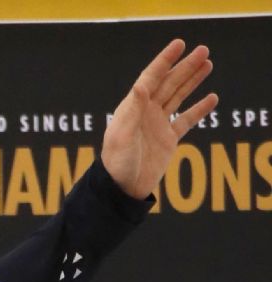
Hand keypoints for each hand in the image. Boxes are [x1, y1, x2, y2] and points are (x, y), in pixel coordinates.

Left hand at [102, 39, 217, 199]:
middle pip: (168, 83)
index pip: (150, 78)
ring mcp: (157, 125)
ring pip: (178, 97)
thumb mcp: (122, 136)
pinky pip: (186, 120)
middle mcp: (145, 112)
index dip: (164, 60)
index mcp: (132, 108)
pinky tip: (212, 98)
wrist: (122, 189)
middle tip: (203, 50)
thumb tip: (142, 84)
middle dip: (185, 67)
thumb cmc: (117, 163)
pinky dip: (199, 110)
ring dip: (193, 81)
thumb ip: (132, 110)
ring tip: (208, 64)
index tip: (179, 44)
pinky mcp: (168, 139)